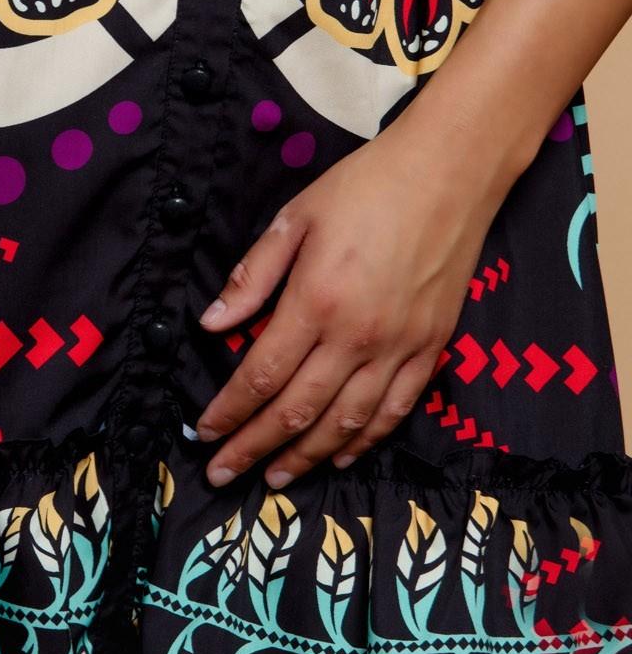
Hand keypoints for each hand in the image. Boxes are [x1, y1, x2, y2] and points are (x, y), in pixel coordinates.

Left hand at [194, 129, 505, 488]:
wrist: (449, 174)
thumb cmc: (365, 187)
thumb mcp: (295, 218)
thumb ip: (252, 276)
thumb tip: (211, 324)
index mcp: (316, 302)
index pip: (260, 375)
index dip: (228, 412)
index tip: (203, 434)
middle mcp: (357, 336)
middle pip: (296, 411)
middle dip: (253, 448)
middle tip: (222, 475)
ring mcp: (398, 348)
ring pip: (344, 423)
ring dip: (304, 457)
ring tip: (273, 479)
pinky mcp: (430, 349)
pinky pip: (393, 410)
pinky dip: (363, 441)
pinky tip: (338, 455)